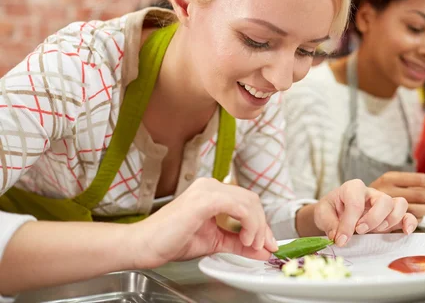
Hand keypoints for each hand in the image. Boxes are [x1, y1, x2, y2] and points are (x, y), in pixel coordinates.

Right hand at [130, 178, 277, 268]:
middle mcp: (210, 186)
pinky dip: (248, 223)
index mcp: (212, 192)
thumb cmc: (171, 241)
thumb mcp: (214, 242)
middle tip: (264, 246)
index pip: (247, 201)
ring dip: (257, 226)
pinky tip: (244, 238)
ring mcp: (207, 189)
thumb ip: (238, 244)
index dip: (262, 222)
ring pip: (249, 202)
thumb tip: (261, 251)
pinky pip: (238, 207)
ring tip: (252, 245)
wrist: (144, 245)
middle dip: (263, 225)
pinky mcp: (204, 199)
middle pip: (252, 200)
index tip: (268, 243)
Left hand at [313, 179, 417, 246]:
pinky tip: (405, 232)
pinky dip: (409, 223)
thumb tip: (339, 237)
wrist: (334, 213)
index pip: (356, 201)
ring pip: (399, 204)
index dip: (349, 222)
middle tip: (360, 231)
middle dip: (373, 219)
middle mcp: (371, 194)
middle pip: (384, 200)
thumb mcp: (322, 214)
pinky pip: (408, 215)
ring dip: (390, 221)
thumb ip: (330, 224)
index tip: (342, 239)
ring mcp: (383, 204)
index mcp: (352, 188)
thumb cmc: (330, 210)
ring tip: (376, 232)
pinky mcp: (391, 216)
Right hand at [370, 172, 424, 218]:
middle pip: (420, 194)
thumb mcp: (387, 186)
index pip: (418, 179)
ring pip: (415, 209)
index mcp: (390, 178)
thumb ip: (409, 187)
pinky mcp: (383, 220)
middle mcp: (388, 190)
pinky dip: (417, 219)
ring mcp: (386, 206)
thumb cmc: (372, 197)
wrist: (346, 208)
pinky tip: (422, 217)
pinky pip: (407, 220)